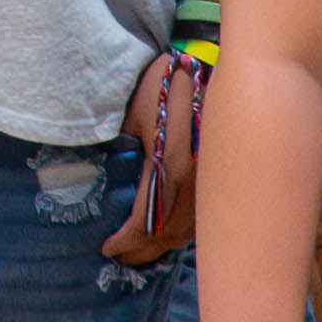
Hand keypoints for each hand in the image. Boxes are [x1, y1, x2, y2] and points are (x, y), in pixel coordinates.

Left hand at [105, 51, 209, 266]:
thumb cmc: (158, 82)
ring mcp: (213, 179)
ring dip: (163, 246)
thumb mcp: (130, 113)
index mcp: (170, 164)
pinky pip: (205, 217)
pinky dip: (184, 232)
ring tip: (139, 253)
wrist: (201, 63)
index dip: (126, 240)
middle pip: (169, 232)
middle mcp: (197, 179)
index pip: (147, 219)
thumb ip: (119, 149)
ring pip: (190, 228)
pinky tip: (168, 236)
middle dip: (142, 251)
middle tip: (119, 258)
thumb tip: (99, 182)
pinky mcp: (221, 177)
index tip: (106, 247)